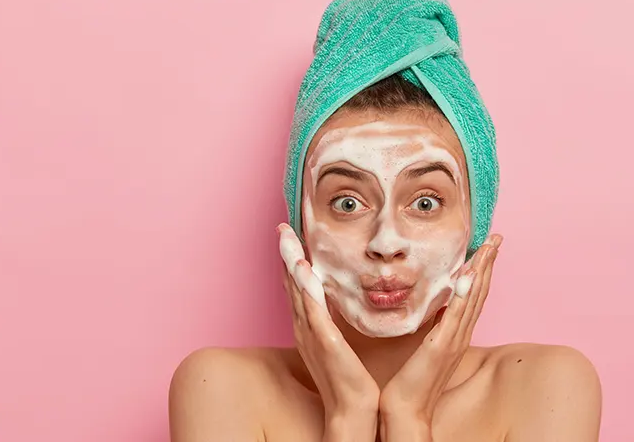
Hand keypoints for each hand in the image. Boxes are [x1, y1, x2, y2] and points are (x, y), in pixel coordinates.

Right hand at [277, 223, 378, 439]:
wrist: (351, 407)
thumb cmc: (347, 377)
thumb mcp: (337, 342)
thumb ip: (332, 322)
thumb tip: (335, 300)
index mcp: (307, 327)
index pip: (296, 288)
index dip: (291, 261)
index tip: (290, 236)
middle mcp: (303, 327)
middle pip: (290, 284)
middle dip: (285, 254)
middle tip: (282, 227)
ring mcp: (310, 333)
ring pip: (296, 291)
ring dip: (291, 263)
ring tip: (286, 238)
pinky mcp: (323, 341)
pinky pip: (312, 310)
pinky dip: (305, 288)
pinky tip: (303, 270)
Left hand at [378, 234, 502, 441]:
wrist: (407, 409)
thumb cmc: (412, 381)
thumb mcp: (425, 347)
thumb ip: (435, 327)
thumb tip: (436, 307)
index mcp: (457, 333)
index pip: (473, 295)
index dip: (482, 270)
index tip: (487, 248)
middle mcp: (461, 334)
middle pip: (480, 291)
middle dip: (489, 263)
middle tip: (496, 238)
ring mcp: (454, 340)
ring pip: (473, 298)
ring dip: (482, 270)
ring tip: (489, 247)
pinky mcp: (442, 346)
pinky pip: (456, 315)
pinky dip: (465, 294)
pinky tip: (468, 275)